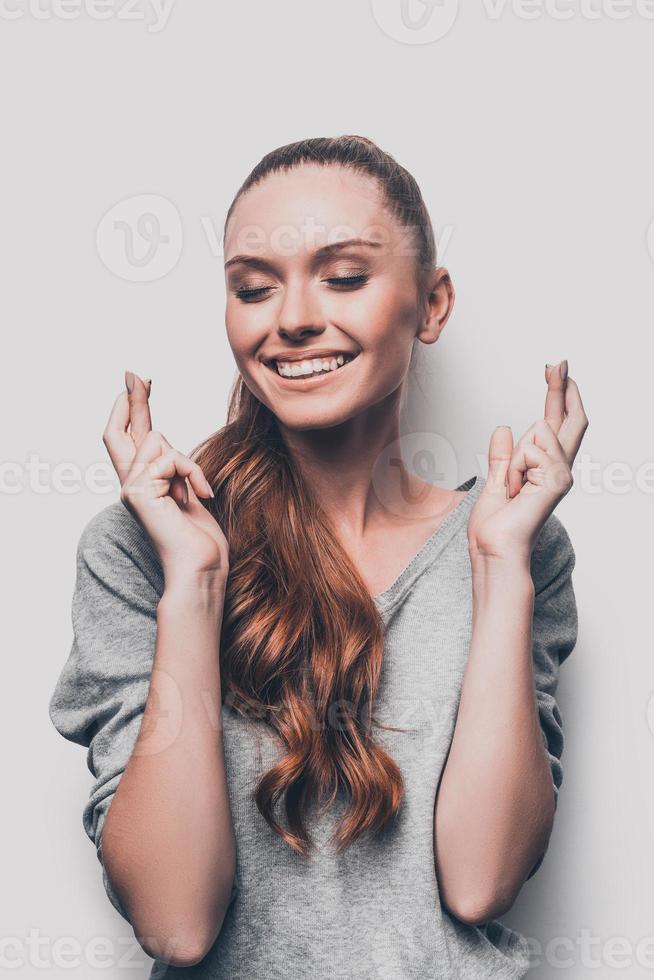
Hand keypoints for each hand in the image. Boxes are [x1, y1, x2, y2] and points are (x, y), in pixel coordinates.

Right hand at [102, 371, 229, 587]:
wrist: (201, 568)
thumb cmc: (201, 540)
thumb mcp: (189, 494)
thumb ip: (175, 470)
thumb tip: (165, 444)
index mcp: (145, 485)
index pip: (131, 440)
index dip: (132, 411)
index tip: (138, 385)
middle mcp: (131, 485)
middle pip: (122, 432)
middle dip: (132, 400)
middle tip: (133, 372)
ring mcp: (132, 489)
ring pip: (159, 442)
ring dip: (188, 463)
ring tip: (198, 491)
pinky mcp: (139, 493)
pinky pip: (171, 459)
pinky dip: (192, 473)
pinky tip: (201, 495)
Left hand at [468, 360, 588, 562]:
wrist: (493, 548)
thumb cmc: (494, 526)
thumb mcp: (493, 481)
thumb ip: (501, 456)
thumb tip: (503, 428)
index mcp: (544, 468)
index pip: (557, 424)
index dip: (559, 395)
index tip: (556, 369)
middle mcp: (559, 469)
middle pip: (569, 419)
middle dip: (562, 388)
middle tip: (557, 361)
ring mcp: (561, 475)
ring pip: (540, 430)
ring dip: (516, 454)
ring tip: (510, 483)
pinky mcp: (557, 480)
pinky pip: (532, 449)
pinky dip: (515, 466)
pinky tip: (515, 487)